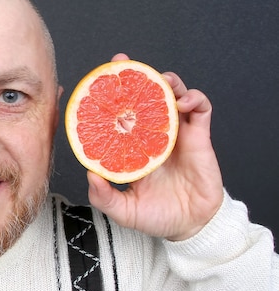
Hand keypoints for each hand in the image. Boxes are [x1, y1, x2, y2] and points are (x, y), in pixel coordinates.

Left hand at [86, 53, 223, 240]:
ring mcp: (177, 132)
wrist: (191, 227)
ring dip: (167, 81)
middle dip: (136, 75)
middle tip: (123, 63)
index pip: (120, 112)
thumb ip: (104, 196)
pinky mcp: (199, 137)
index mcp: (133, 145)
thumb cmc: (156, 216)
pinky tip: (183, 102)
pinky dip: (194, 98)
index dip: (111, 96)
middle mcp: (153, 134)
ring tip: (159, 80)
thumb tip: (90, 174)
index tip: (98, 80)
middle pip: (146, 95)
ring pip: (173, 94)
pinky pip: (200, 108)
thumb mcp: (123, 210)